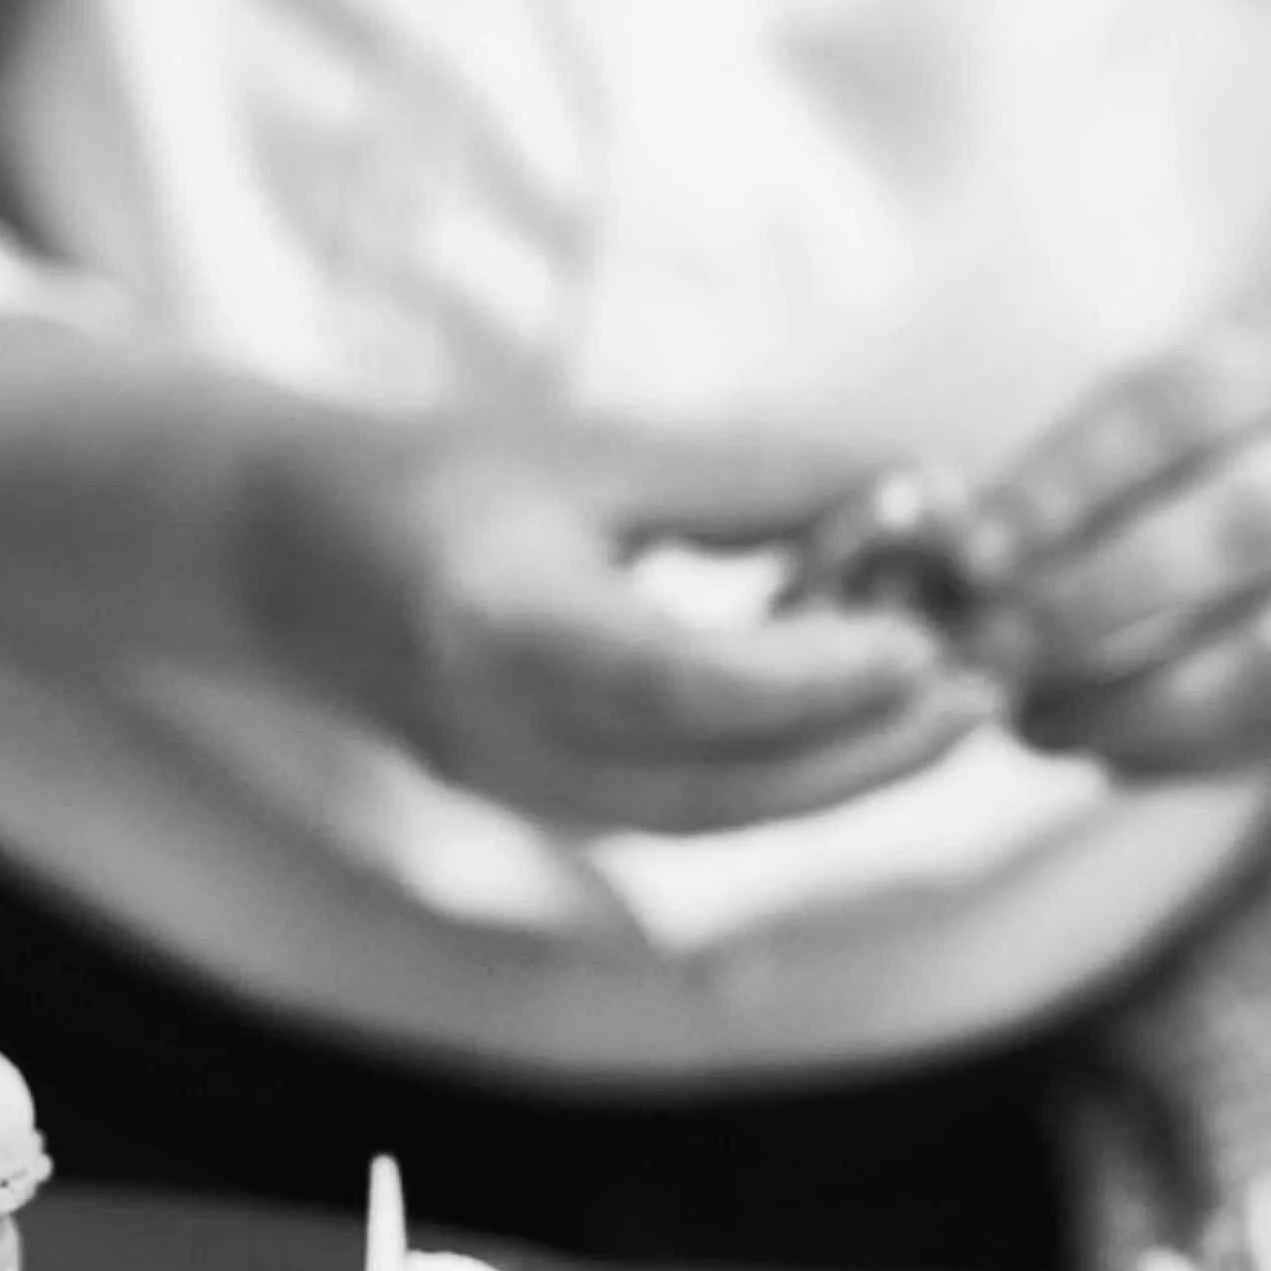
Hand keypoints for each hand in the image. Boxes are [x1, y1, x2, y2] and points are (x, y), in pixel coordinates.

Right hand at [224, 412, 981, 831]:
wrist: (283, 563)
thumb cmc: (436, 476)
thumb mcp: (593, 448)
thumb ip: (754, 483)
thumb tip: (923, 494)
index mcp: (497, 627)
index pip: (681, 683)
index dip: (814, 673)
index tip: (922, 633)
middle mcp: (505, 739)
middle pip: (721, 788)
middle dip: (869, 750)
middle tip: (987, 685)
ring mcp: (520, 795)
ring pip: (719, 822)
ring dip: (848, 776)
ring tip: (955, 708)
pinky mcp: (543, 812)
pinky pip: (693, 816)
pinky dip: (790, 778)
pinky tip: (867, 725)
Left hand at [959, 294, 1270, 782]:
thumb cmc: (1264, 463)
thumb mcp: (1202, 425)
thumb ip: (1079, 471)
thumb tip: (929, 537)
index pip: (1173, 407)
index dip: (1063, 481)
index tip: (971, 554)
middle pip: (1234, 529)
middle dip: (1091, 602)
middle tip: (989, 651)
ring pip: (1269, 662)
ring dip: (1129, 707)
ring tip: (1031, 723)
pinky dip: (1171, 758)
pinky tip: (1099, 753)